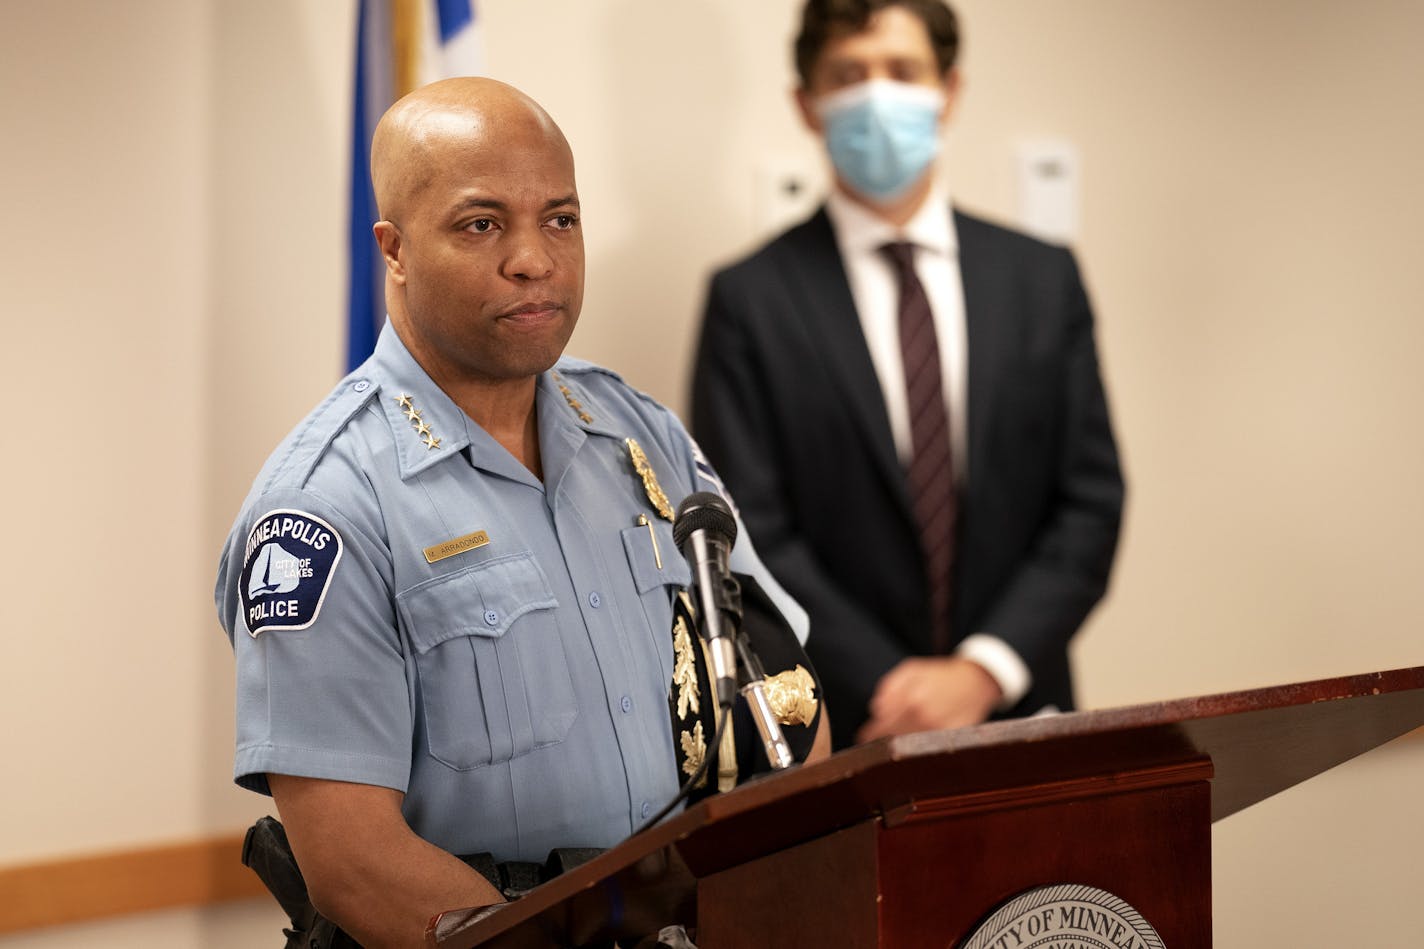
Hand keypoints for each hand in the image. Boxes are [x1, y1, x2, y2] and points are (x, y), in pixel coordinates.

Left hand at [855, 657, 1002, 742]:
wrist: (977, 681)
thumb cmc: (940, 675)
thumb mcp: (911, 670)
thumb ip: (889, 687)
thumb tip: (875, 709)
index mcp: (911, 699)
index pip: (882, 725)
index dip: (870, 734)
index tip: (863, 737)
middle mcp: (925, 718)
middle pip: (893, 739)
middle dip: (881, 741)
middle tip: (875, 742)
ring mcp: (939, 731)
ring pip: (909, 747)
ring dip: (899, 747)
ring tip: (892, 745)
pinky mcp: (952, 740)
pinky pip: (928, 749)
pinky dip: (918, 749)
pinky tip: (914, 746)